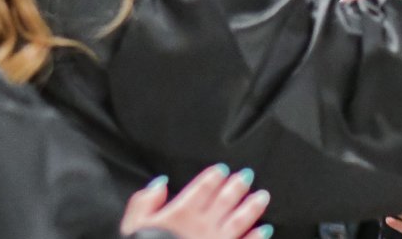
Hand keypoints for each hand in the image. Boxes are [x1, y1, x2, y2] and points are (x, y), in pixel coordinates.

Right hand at [120, 165, 271, 238]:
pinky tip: (266, 229)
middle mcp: (203, 225)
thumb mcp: (134, 225)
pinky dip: (257, 236)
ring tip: (263, 197)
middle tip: (247, 176)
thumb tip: (159, 184)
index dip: (213, 177)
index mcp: (181, 214)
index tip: (221, 170)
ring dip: (253, 207)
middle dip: (237, 186)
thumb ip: (144, 202)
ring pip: (240, 219)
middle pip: (225, 200)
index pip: (201, 188)